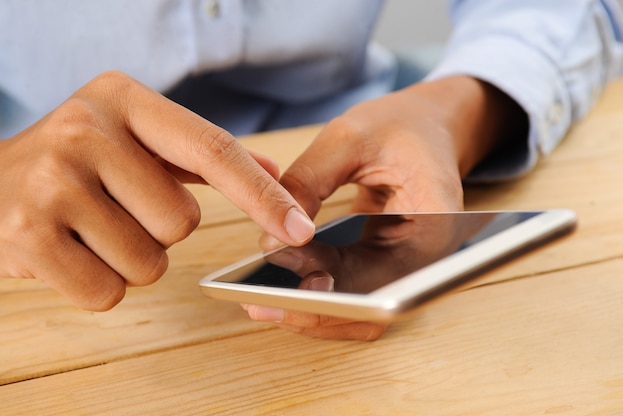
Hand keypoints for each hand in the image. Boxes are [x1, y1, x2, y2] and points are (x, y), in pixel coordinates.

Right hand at [0, 71, 314, 310]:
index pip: (213, 149)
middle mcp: (85, 131)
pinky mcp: (26, 236)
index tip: (299, 228)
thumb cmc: (77, 164)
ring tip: (91, 229)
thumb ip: (203, 155)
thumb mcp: (134, 137)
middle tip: (116, 209)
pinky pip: (107, 292)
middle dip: (160, 231)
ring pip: (149, 262)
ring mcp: (50, 182)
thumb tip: (275, 172)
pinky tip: (70, 252)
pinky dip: (99, 284)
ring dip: (130, 259)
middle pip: (181, 222)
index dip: (263, 194)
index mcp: (123, 100)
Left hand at [247, 76, 526, 339]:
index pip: (388, 287)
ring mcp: (404, 263)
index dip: (340, 301)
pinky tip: (280, 276)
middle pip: (371, 307)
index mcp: (435, 226)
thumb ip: (307, 183)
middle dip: (315, 309)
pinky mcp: (382, 260)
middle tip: (262, 302)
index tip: (295, 290)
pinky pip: (349, 285)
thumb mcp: (349, 138)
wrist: (425, 124)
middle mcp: (425, 257)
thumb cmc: (400, 124)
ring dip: (311, 304)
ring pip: (357, 306)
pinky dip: (315, 284)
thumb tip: (270, 240)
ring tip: (261, 296)